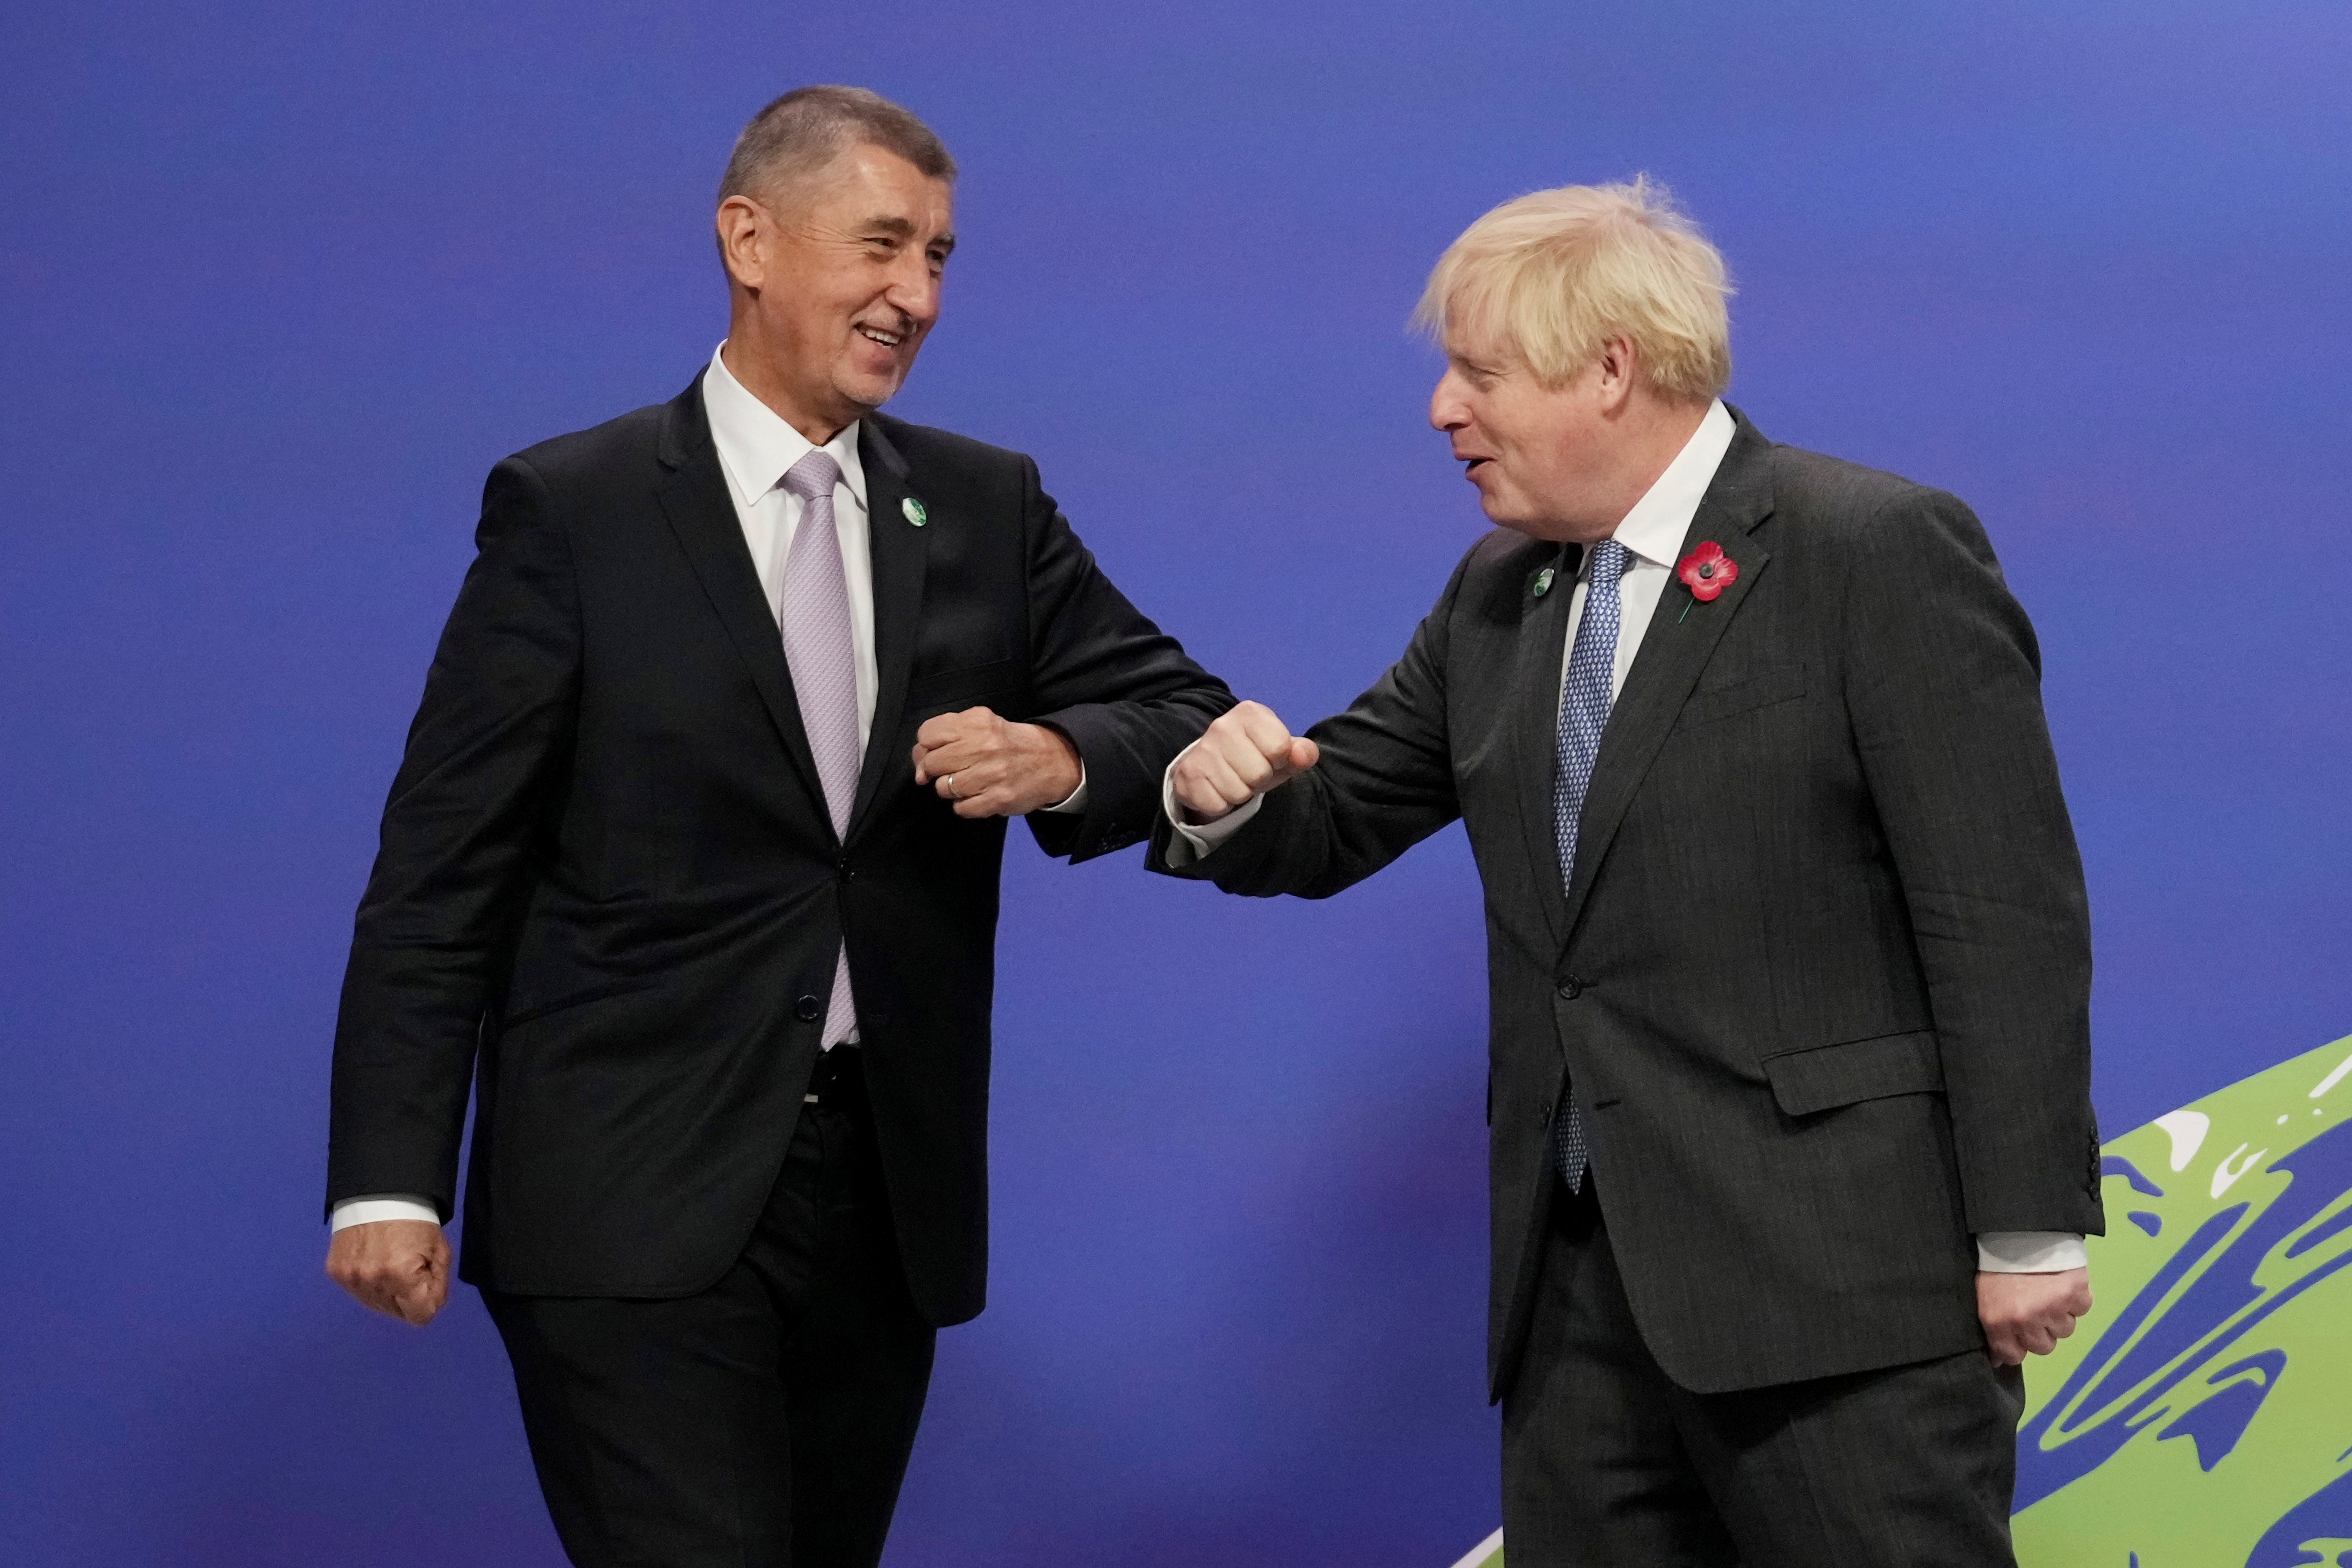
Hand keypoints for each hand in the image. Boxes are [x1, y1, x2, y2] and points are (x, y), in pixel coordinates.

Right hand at [326, 1219, 451, 1325]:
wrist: (378, 1193)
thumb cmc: (415, 1220)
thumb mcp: (439, 1250)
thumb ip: (439, 1285)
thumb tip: (432, 1309)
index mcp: (401, 1275)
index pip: (420, 1317)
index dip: (428, 1304)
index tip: (428, 1286)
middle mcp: (372, 1281)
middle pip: (398, 1313)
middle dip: (408, 1297)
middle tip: (410, 1268)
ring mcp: (351, 1278)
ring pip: (377, 1306)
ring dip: (387, 1292)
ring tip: (391, 1264)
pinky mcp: (336, 1272)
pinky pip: (358, 1292)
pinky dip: (368, 1283)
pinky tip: (373, 1261)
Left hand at [910, 707, 1081, 818]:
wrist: (1053, 761)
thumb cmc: (1008, 743)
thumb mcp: (983, 724)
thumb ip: (948, 735)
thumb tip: (919, 767)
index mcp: (977, 722)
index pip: (927, 734)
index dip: (925, 747)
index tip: (935, 752)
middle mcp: (984, 745)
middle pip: (932, 763)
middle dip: (935, 770)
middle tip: (952, 769)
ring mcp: (992, 774)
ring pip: (944, 788)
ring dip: (951, 789)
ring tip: (969, 782)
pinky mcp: (999, 799)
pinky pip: (961, 808)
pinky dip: (965, 805)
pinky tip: (979, 795)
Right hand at [1168, 700, 1319, 824]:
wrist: (1210, 765)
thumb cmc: (1254, 756)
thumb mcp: (1282, 752)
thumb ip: (1301, 752)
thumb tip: (1304, 755)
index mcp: (1250, 712)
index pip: (1280, 748)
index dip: (1278, 760)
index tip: (1268, 758)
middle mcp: (1222, 725)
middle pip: (1259, 774)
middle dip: (1258, 781)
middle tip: (1249, 772)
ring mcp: (1202, 750)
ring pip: (1238, 792)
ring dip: (1240, 793)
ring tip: (1234, 780)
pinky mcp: (1187, 775)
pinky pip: (1218, 805)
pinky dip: (1221, 804)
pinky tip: (1217, 789)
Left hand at [1977, 1267, 2091, 1366]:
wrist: (2019, 1230)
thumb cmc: (1996, 1264)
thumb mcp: (1984, 1297)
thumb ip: (1993, 1330)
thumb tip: (1997, 1361)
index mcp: (1998, 1322)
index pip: (2014, 1356)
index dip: (2018, 1345)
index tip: (2019, 1333)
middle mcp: (2026, 1321)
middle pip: (2044, 1347)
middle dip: (2040, 1330)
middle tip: (2034, 1306)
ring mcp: (2053, 1309)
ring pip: (2065, 1330)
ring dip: (2059, 1314)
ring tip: (2047, 1290)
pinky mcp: (2076, 1294)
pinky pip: (2081, 1309)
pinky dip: (2076, 1299)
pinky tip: (2062, 1283)